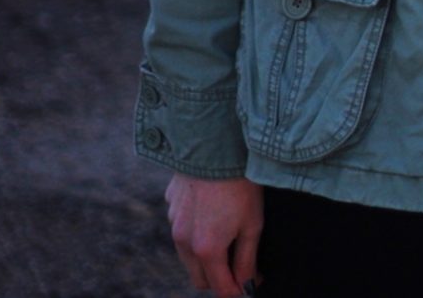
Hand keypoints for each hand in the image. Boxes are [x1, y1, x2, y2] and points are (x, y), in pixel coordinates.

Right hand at [165, 173, 263, 296]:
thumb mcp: (252, 224)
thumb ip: (248, 261)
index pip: (219, 288)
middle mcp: (184, 241)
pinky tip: (210, 207)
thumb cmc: (240, 183)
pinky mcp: (170, 203)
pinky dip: (193, 227)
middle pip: (199, 278)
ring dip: (203, 254)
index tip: (248, 286)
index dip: (236, 292)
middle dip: (218, 277)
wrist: (216, 141)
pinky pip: (180, 226)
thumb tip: (249, 285)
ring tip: (225, 231)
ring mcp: (173, 221)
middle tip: (238, 262)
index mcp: (207, 249)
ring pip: (187, 254)